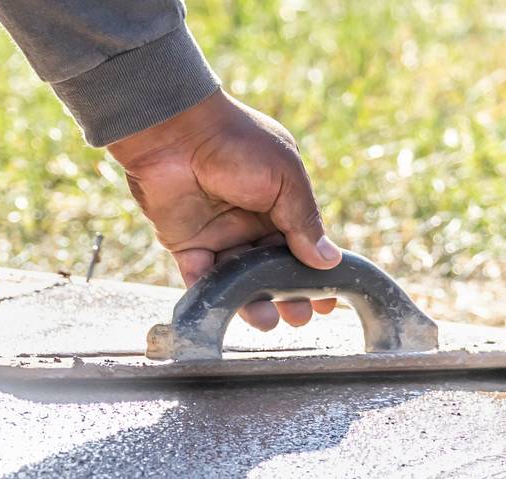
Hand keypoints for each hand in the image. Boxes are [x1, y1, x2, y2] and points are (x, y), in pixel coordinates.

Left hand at [107, 91, 340, 330]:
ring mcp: (220, 235)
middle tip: (300, 316)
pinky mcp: (187, 245)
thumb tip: (330, 261)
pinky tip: (227, 310)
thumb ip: (305, 221)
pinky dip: (213, 297)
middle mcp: (251, 222)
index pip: (303, 247)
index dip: (315, 275)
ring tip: (269, 321)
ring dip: (255, 303)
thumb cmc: (237, 143)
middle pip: (273, 270)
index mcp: (280, 203)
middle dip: (288, 296)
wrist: (175, 130)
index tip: (328, 301)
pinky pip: (202, 279)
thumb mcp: (285, 178)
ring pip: (240, 281)